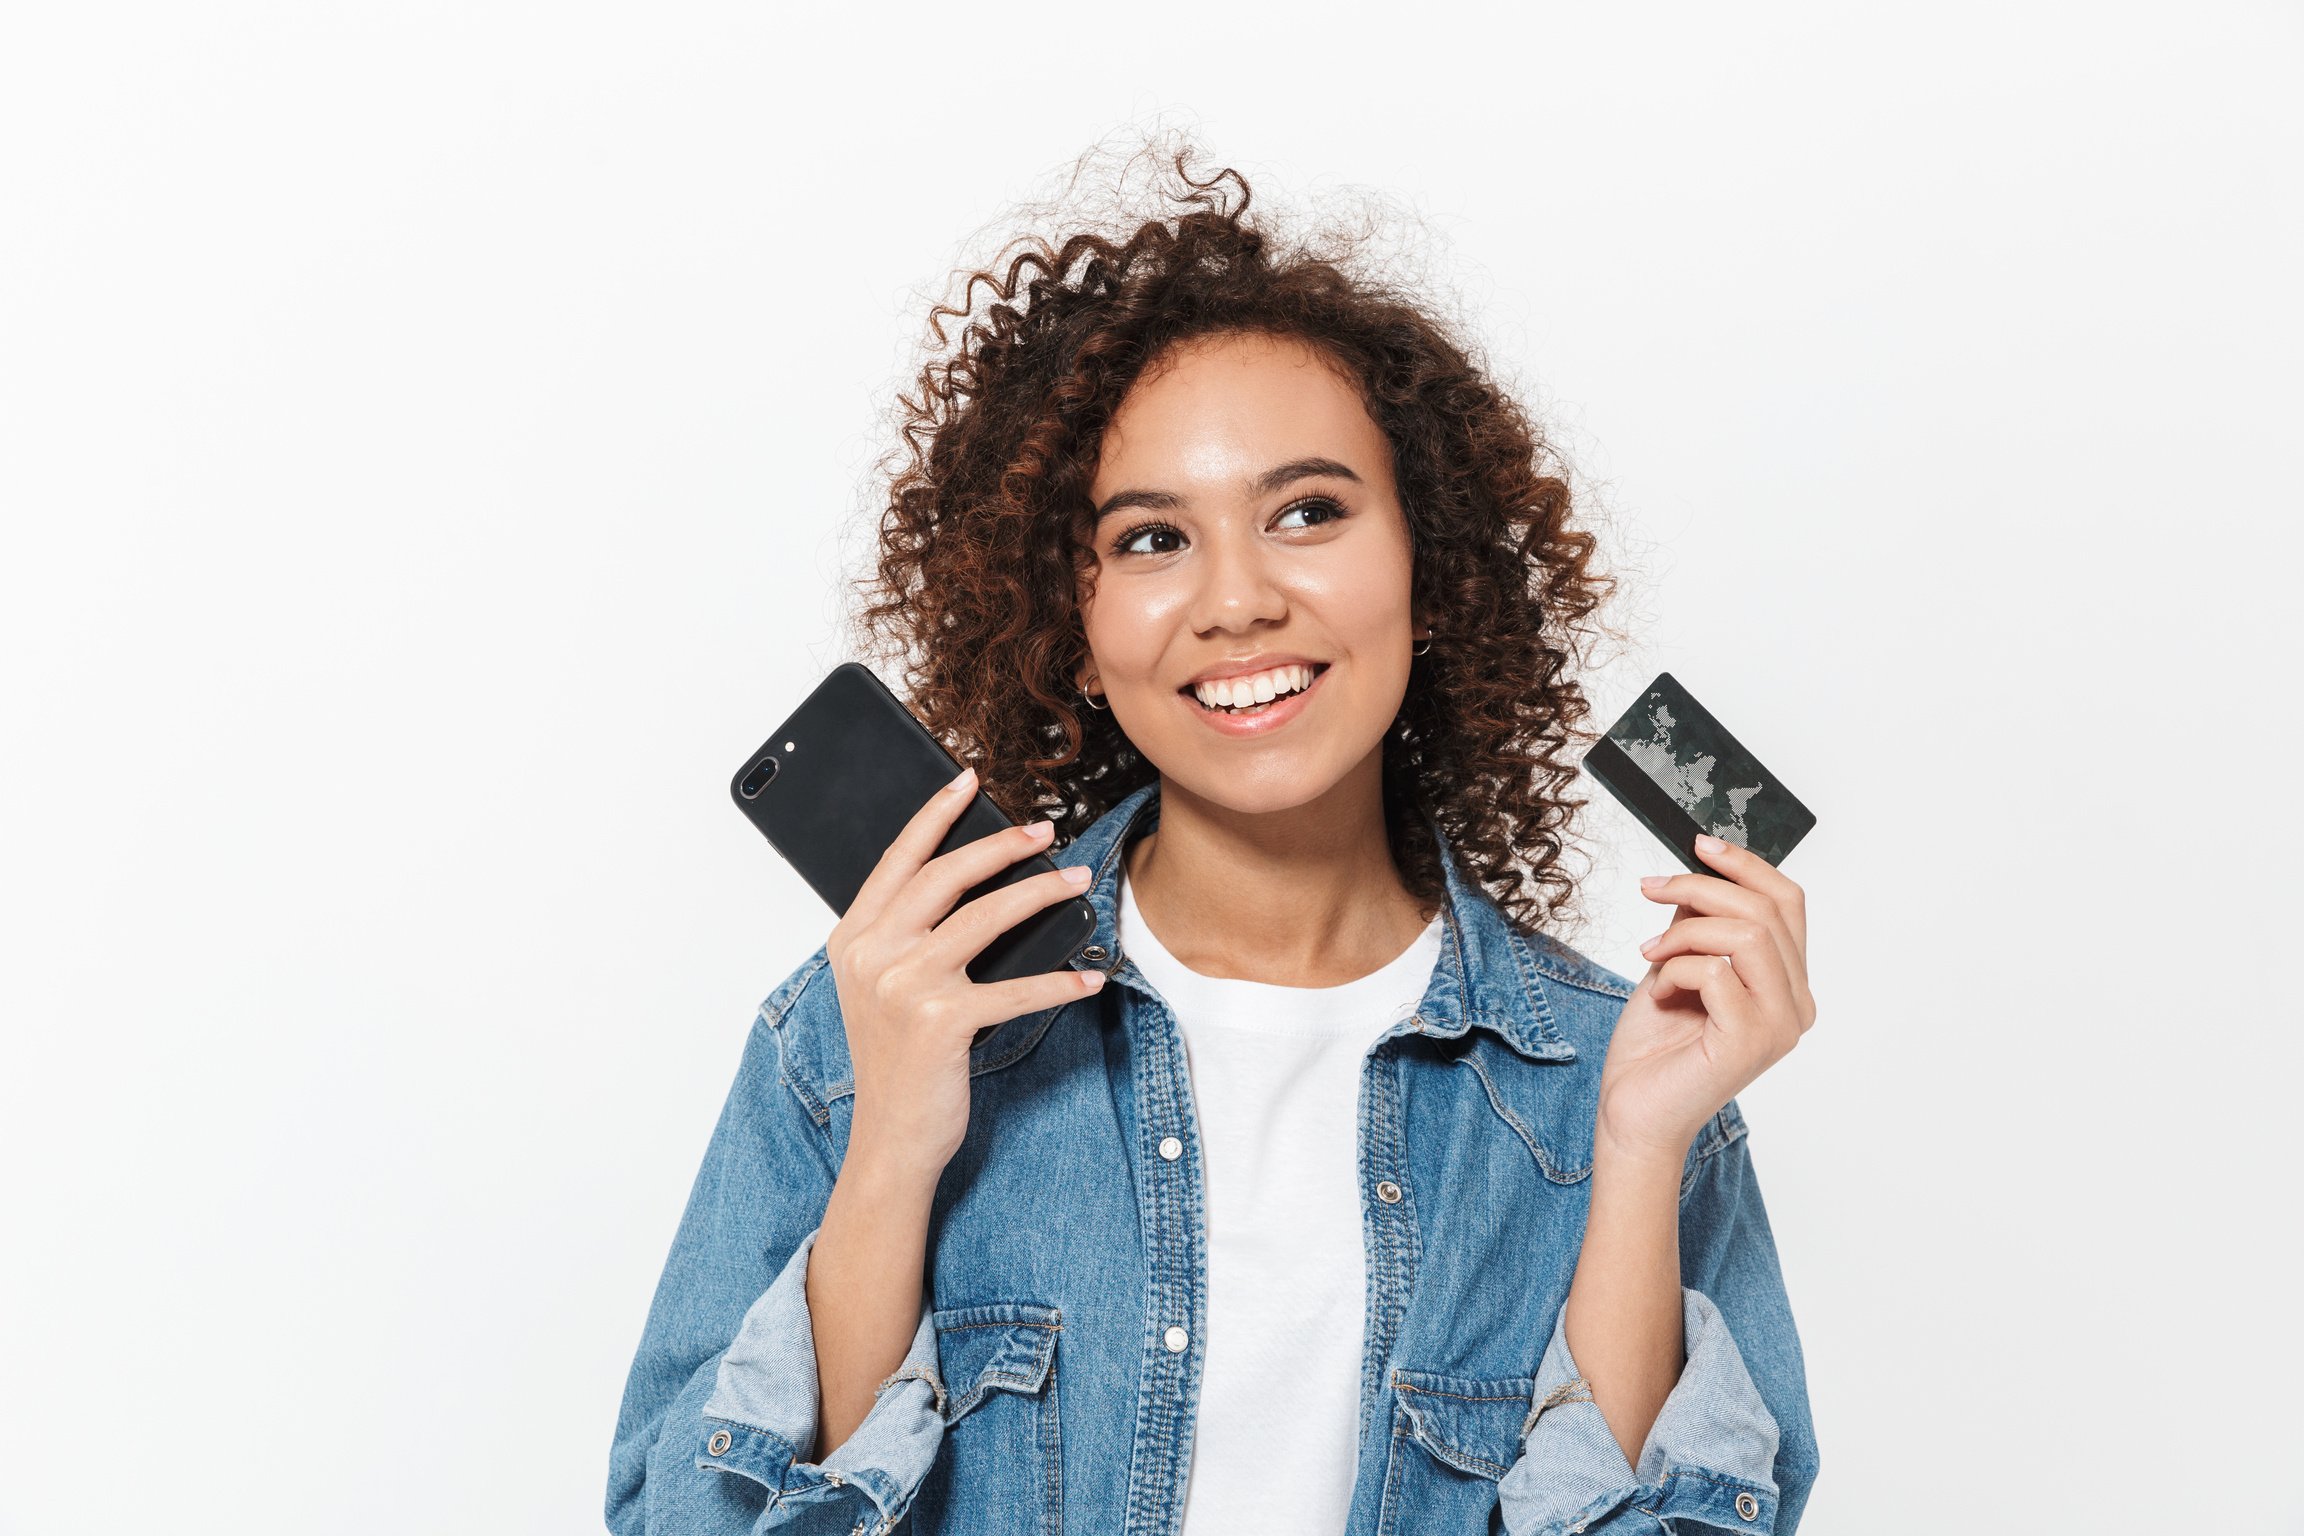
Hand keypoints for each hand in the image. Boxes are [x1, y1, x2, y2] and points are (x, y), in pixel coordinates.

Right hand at [824, 765, 1106, 1179]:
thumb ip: (905, 939)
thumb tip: (972, 888)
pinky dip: (1061, 981)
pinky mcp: (941, 1021)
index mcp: (853, 939)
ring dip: (1041, 893)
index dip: (935, 816)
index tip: (967, 781)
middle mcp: (872, 955)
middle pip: (945, 876)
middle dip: (1002, 845)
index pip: (898, 860)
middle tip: (1045, 829)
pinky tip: (1090, 975)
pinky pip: (1017, 988)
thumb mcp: (882, 989)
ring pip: (986, 916)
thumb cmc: (896, 1063)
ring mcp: (904, 985)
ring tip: (1078, 880)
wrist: (889, 1139)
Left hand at [1595, 833, 1817, 1165]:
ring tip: (1651, 954)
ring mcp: (1780, 1025)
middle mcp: (1796, 1004)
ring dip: (1685, 932)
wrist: (1634, 1112)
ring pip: (1749, 934)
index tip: (1698, 844)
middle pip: (1767, 910)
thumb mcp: (1676, 966)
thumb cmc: (1654, 1048)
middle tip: (1652, 889)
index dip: (1746, 865)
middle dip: (1701, 887)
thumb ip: (1699, 924)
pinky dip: (1676, 969)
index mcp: (1787, 983)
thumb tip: (1701, 872)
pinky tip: (1657, 993)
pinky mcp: (1751, 1042)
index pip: (1787, 902)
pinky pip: (1717, 972)